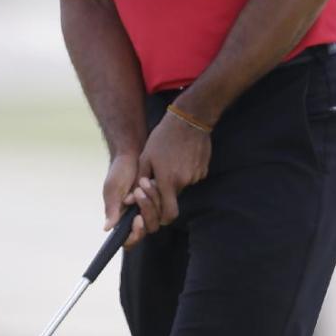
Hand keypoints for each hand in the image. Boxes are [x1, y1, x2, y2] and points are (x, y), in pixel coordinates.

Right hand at [103, 149, 152, 249]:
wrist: (132, 154)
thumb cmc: (119, 172)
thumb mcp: (112, 189)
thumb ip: (111, 209)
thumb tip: (106, 228)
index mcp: (122, 219)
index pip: (129, 239)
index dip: (135, 235)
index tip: (138, 220)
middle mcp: (136, 217)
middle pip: (147, 229)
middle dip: (146, 211)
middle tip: (139, 193)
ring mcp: (149, 209)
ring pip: (157, 218)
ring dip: (152, 200)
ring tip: (143, 182)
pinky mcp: (159, 200)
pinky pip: (164, 206)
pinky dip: (158, 194)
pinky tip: (151, 181)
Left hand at [130, 111, 210, 229]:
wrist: (189, 119)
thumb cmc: (163, 137)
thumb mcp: (146, 157)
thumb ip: (140, 181)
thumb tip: (131, 200)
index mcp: (168, 181)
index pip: (168, 214)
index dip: (161, 216)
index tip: (153, 208)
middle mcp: (184, 182)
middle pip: (174, 199)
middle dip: (165, 193)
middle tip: (158, 176)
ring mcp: (196, 176)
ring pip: (182, 186)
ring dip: (174, 179)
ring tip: (170, 160)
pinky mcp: (203, 170)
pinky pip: (191, 177)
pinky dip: (184, 172)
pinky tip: (180, 156)